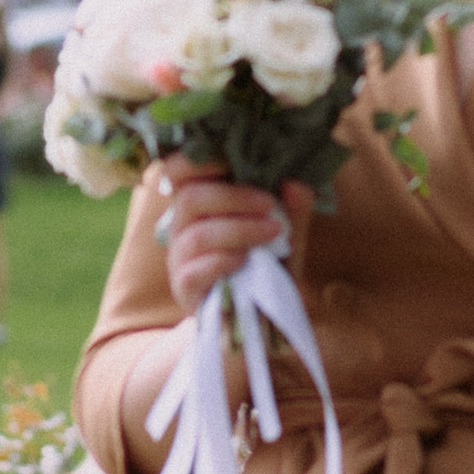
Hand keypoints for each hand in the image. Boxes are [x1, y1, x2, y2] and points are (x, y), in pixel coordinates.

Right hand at [157, 172, 312, 310]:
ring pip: (197, 235)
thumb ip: (294, 208)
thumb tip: (295, 183)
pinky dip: (224, 261)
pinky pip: (195, 270)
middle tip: (269, 205)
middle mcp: (180, 225)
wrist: (262, 313)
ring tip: (272, 232)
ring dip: (239, 230)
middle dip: (234, 197)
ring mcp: (178, 257)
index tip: (232, 160)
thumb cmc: (267, 261)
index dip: (198, 160)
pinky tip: (246, 260)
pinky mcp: (183, 288)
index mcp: (199, 200)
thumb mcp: (287, 232)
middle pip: (190, 198)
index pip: (178, 170)